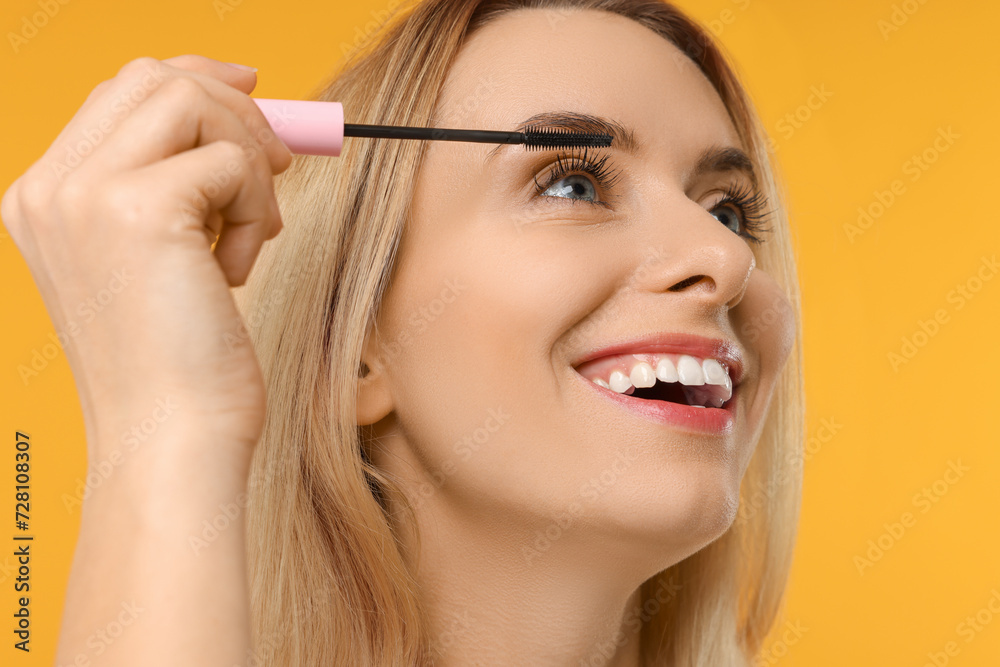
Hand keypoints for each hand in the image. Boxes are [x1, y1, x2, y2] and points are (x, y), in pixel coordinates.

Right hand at [2, 55, 291, 461]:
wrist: (169, 441)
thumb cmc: (178, 364)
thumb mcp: (157, 262)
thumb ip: (172, 186)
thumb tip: (243, 107)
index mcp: (44, 199)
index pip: (119, 93)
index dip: (195, 80)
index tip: (252, 91)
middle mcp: (50, 188)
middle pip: (152, 78)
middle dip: (233, 109)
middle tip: (277, 164)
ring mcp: (86, 195)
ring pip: (194, 104)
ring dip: (248, 165)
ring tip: (250, 238)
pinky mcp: (139, 210)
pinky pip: (233, 163)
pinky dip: (257, 213)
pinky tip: (235, 275)